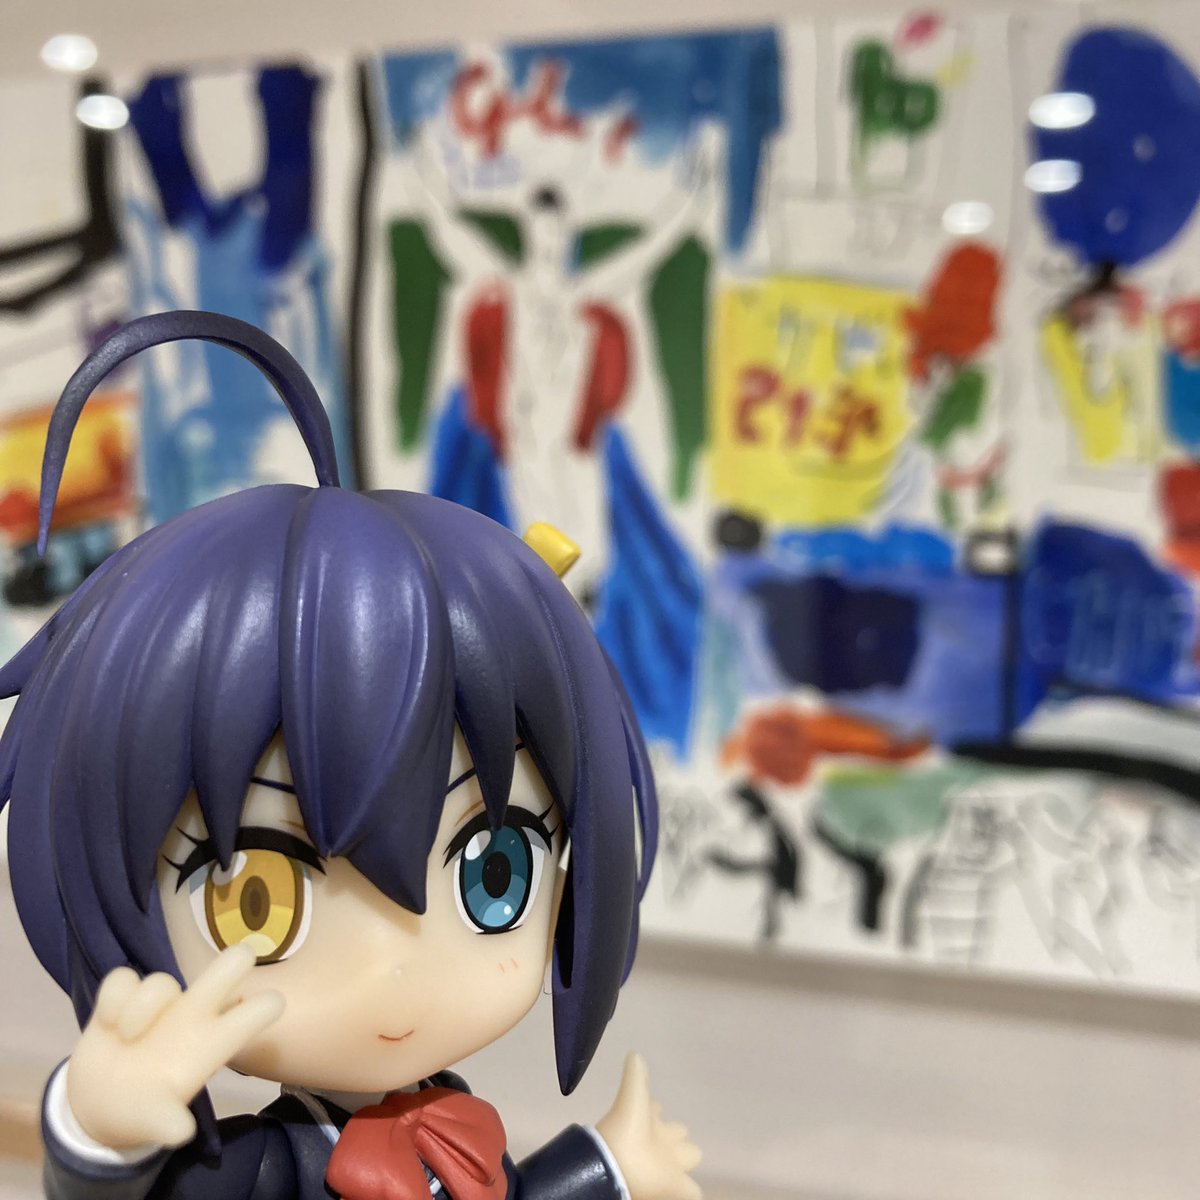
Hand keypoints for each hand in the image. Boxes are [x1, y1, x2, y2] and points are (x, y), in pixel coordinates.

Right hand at [66, 946, 283, 1149]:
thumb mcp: (155, 1119)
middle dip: (235, 960)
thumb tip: (180, 1133)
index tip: (259, 1007)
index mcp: (217, 1040)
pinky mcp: (124, 997)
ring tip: (127, 1036)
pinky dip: (114, 997)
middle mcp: (195, 1014)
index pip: (260, 1012)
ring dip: (143, 1005)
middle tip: (220, 975)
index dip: (265, 1006)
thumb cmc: (145, 1107)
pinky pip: (123, 978)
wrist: (101, 1105)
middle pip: (231, 966)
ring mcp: (160, 1003)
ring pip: (162, 981)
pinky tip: (107, 1024)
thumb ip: (167, 1122)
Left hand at [596, 1053, 701, 1199]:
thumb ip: (635, 1077)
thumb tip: (634, 1053)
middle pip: (678, 1134)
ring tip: (679, 1160)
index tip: (653, 1106)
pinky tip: (689, 1191)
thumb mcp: (633, 1098)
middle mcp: (658, 1142)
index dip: (654, 1108)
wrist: (617, 1165)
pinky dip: (691, 1192)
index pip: (656, 1109)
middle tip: (672, 1137)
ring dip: (683, 1156)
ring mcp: (667, 1166)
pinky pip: (692, 1192)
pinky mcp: (676, 1188)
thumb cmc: (627, 1129)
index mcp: (649, 1120)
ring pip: (687, 1156)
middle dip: (676, 1135)